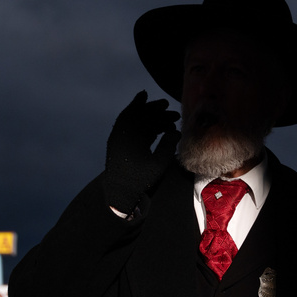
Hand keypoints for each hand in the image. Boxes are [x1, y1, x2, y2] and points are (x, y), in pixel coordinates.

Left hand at [101, 91, 180, 212]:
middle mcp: (122, 134)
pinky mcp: (123, 147)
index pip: (140, 114)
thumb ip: (167, 146)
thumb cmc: (139, 179)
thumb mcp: (157, 164)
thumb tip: (176, 132)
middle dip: (153, 110)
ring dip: (151, 119)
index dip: (152, 106)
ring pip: (137, 123)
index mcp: (129, 135)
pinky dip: (146, 127)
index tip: (165, 104)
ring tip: (168, 120)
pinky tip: (159, 129)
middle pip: (138, 115)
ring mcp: (121, 140)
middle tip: (168, 106)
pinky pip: (135, 131)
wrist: (120, 192)